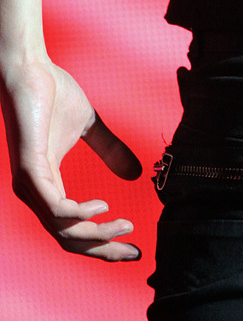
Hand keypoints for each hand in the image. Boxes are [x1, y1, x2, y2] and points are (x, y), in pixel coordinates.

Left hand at [1, 51, 143, 259]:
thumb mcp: (89, 126)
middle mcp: (35, 193)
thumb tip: (136, 173)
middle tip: (134, 252)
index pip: (73, 230)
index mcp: (47, 186)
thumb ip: (110, 150)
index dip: (103, 243)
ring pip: (62, 231)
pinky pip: (54, 208)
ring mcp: (30, 184)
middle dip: (103, 250)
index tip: (133, 246)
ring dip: (96, 234)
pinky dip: (79, 214)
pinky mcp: (29, 170)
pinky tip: (100, 207)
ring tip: (124, 224)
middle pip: (69, 240)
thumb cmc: (52, 93)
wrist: (29, 68)